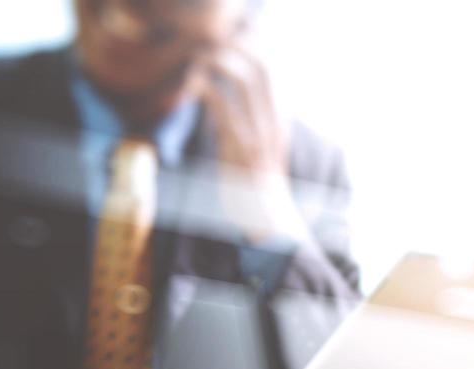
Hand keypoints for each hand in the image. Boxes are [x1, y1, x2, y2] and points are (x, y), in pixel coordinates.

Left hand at [198, 41, 307, 244]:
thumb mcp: (260, 149)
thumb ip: (247, 123)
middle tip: (207, 48)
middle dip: (233, 48)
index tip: (225, 43)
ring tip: (198, 62)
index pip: (270, 70)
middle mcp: (273, 122)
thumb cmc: (258, 186)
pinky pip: (223, 108)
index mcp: (279, 119)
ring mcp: (259, 134)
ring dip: (217, 64)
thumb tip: (222, 103)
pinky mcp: (241, 148)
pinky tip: (194, 87)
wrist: (270, 221)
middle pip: (260, 67)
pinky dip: (205, 90)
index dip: (250, 48)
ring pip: (243, 81)